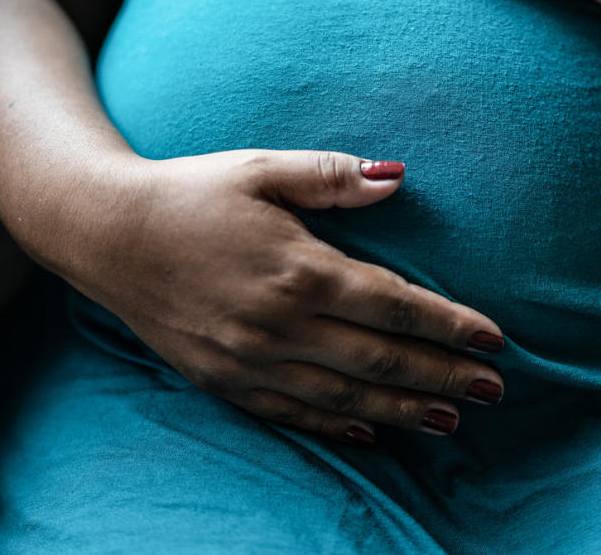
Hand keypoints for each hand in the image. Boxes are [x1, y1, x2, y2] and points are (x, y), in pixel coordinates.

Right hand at [69, 149, 507, 446]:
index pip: (394, 306)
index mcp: (297, 268)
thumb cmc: (193, 193)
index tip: (495, 340)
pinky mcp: (224, 381)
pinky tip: (375, 433)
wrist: (105, 233)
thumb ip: (334, 176)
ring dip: (404, 410)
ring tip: (452, 418)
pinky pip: (294, 413)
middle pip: (380, 360)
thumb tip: (399, 177)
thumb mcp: (263, 168)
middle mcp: (278, 323)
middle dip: (444, 377)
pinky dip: (340, 428)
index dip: (450, 325)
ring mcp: (249, 360)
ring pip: (345, 397)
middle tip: (495, 390)